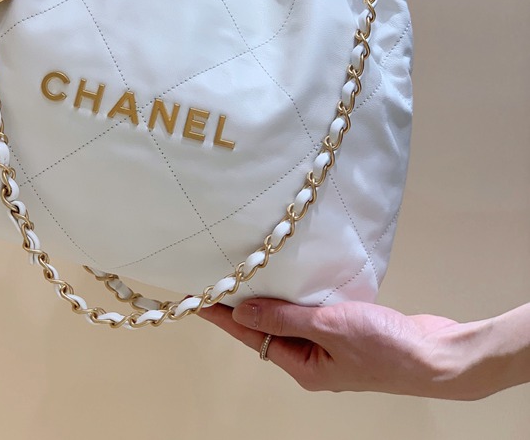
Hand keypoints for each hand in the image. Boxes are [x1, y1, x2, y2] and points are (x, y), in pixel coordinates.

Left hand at [198, 299, 529, 398]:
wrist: (439, 355)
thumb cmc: (389, 349)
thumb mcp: (329, 328)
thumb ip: (284, 318)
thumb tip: (242, 310)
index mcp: (303, 366)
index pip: (252, 336)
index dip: (225, 316)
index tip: (201, 299)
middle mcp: (312, 359)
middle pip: (267, 328)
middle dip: (244, 304)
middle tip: (221, 279)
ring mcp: (330, 345)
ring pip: (290, 317)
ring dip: (273, 297)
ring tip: (249, 275)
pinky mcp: (346, 330)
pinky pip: (312, 311)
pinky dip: (300, 295)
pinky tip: (293, 278)